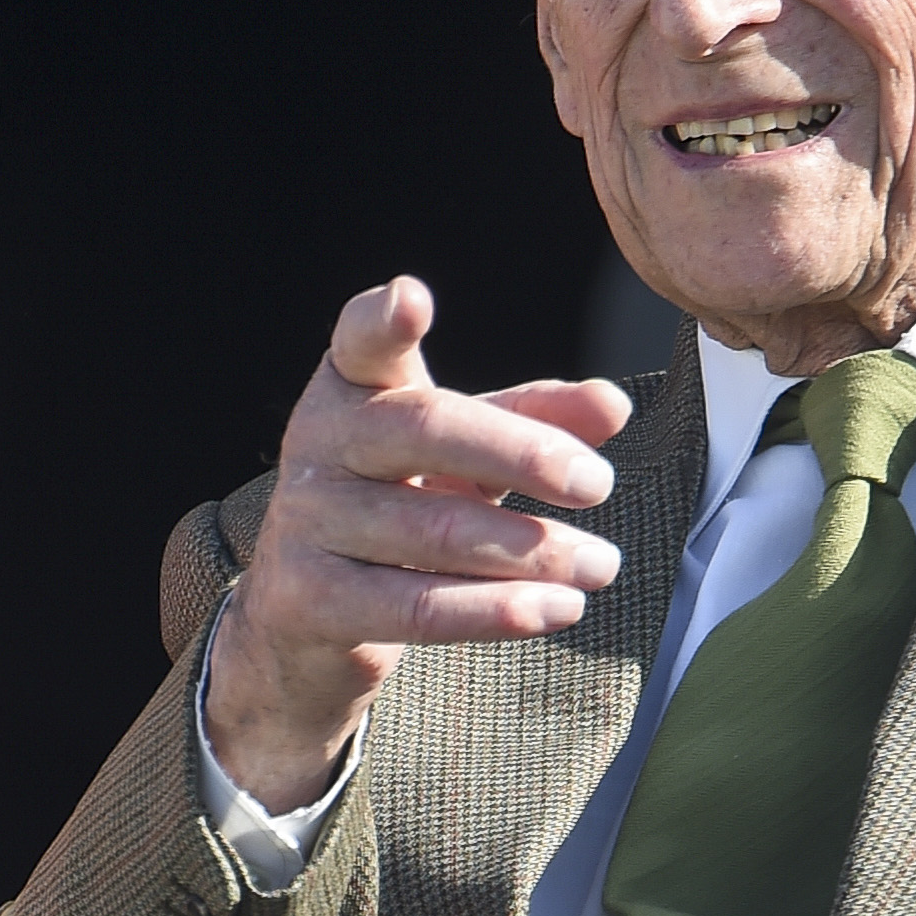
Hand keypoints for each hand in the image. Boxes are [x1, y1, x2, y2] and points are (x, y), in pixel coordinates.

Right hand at [206, 279, 632, 810]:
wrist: (303, 616)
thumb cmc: (398, 506)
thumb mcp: (463, 455)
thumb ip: (533, 422)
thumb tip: (612, 406)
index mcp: (353, 390)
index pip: (362, 343)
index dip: (383, 321)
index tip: (411, 299)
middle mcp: (319, 443)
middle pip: (425, 429)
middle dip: (522, 454)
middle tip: (597, 483)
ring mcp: (306, 522)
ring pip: (435, 530)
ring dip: (535, 551)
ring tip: (600, 564)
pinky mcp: (309, 600)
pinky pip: (417, 608)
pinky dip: (497, 611)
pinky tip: (556, 608)